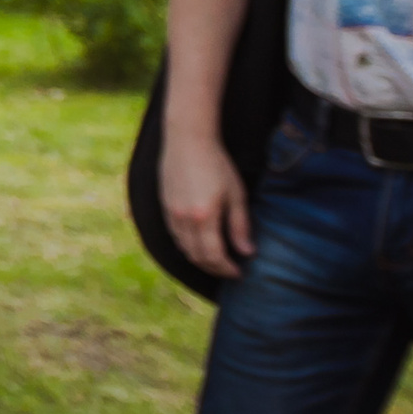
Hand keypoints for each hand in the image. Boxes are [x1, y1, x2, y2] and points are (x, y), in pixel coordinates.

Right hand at [160, 132, 254, 278]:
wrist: (188, 140)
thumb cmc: (216, 164)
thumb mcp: (235, 194)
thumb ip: (240, 225)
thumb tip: (248, 252)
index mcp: (204, 217)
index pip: (214, 256)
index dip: (227, 269)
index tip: (239, 273)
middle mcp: (184, 220)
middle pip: (197, 257)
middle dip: (214, 268)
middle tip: (229, 270)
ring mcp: (171, 214)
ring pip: (184, 248)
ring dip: (200, 259)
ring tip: (216, 259)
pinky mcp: (165, 207)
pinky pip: (175, 236)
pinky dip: (187, 246)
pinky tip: (199, 243)